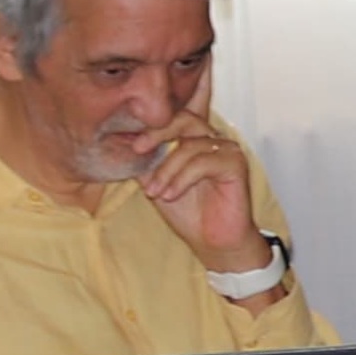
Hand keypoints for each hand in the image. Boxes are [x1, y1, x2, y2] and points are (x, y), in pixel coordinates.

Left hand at [133, 113, 271, 278]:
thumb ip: (145, 160)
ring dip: (166, 170)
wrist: (212, 242)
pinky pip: (203, 162)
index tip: (133, 131)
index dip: (157, 116)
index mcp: (195, 138)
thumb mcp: (156, 181)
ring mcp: (226, 149)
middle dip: (156, 132)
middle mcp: (213, 138)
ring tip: (154, 192)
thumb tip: (120, 141)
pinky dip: (182, 178)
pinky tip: (171, 195)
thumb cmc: (188, 212)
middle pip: (183, 119)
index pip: (179, 112)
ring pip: (189, 145)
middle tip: (137, 149)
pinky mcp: (235, 164)